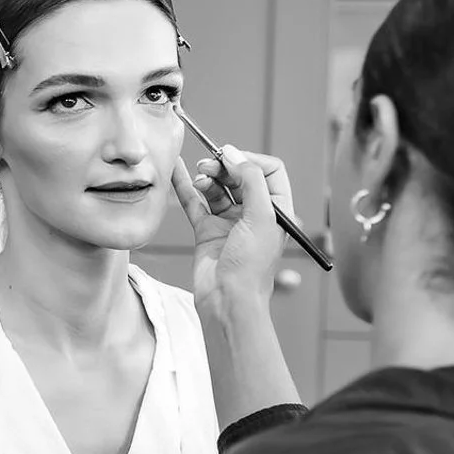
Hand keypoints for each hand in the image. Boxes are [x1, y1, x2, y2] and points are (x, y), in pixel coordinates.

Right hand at [171, 146, 293, 313]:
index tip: (230, 158)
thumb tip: (233, 153)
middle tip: (209, 164)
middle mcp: (254, 214)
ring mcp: (229, 222)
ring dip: (207, 176)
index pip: (268, 171)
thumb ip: (250, 180)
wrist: (228, 301)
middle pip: (239, 176)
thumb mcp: (262, 217)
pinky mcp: (207, 230)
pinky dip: (185, 186)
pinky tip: (177, 169)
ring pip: (218, 187)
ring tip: (199, 176)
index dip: (249, 160)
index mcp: (276, 209)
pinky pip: (196, 202)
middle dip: (224, 166)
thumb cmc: (252, 267)